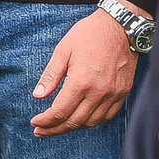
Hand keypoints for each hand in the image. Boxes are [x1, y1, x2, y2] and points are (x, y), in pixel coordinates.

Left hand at [31, 9, 139, 136]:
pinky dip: (92, 121)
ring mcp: (114, 94)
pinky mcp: (123, 93)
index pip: (60, 112)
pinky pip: (107, 116)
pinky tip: (81, 119)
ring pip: (91, 122)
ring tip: (57, 126)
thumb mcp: (63, 50)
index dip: (45, 121)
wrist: (121, 27)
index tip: (35, 123)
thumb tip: (37, 95)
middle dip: (55, 129)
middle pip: (74, 122)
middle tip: (40, 131)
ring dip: (73, 127)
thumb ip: (50, 75)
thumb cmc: (89, 35)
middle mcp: (99, 92)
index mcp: (81, 81)